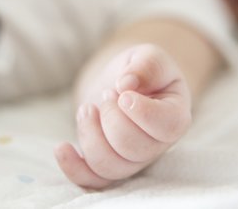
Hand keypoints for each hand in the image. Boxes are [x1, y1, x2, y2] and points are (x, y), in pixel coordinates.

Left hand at [54, 44, 191, 188]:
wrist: (122, 82)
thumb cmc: (141, 70)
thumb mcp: (148, 56)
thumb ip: (146, 66)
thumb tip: (126, 83)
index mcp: (175, 116)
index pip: (167, 126)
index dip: (142, 112)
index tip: (123, 92)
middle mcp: (157, 144)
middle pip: (133, 148)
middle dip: (111, 117)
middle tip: (107, 93)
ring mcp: (133, 159)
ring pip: (110, 166)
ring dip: (90, 135)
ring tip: (88, 108)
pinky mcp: (109, 164)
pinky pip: (92, 180)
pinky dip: (73, 168)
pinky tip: (62, 147)